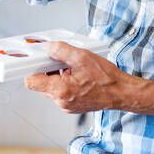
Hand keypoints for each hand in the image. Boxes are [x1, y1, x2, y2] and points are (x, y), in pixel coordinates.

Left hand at [24, 42, 143, 113]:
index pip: (31, 81)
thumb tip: (48, 47)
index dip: (31, 68)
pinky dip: (64, 82)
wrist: (122, 93)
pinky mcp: (72, 106)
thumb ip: (61, 50)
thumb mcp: (82, 57)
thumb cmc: (107, 79)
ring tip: (71, 67)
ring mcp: (66, 105)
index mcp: (60, 90)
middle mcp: (61, 101)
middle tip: (58, 60)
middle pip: (40, 84)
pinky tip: (76, 75)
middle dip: (46, 70)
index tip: (36, 59)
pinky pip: (61, 92)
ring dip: (56, 76)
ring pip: (51, 88)